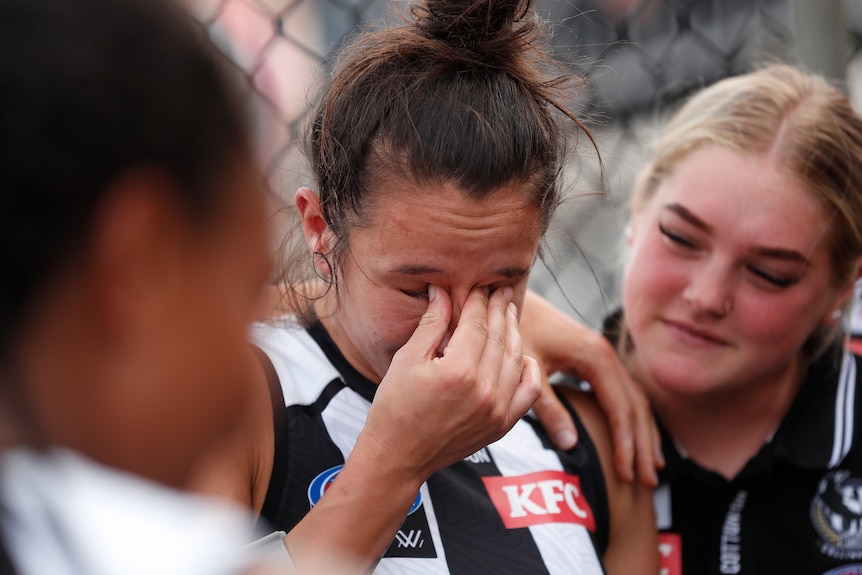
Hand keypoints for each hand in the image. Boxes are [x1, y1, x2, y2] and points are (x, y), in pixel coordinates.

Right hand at [283, 286, 541, 572]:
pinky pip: (527, 392)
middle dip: (498, 310)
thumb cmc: (394, 406)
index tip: (478, 287)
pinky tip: (522, 355)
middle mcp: (484, 390)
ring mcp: (497, 410)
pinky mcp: (501, 425)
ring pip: (515, 359)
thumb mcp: (407, 359)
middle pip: (499, 337)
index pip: (477, 324)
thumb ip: (431, 324)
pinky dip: (529, 371)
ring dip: (514, 333)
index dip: (478, 301)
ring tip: (509, 314)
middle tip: (499, 291)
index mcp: (459, 370)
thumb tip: (441, 290)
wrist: (398, 456)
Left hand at [520, 290, 662, 486]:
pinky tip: (635, 438)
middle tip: (648, 483)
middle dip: (643, 445)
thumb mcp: (528, 372)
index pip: (620, 409)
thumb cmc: (514, 332)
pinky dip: (633, 417)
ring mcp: (602, 354)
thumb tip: (571, 446)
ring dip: (644, 433)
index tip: (627, 476)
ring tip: (652, 468)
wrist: (506, 298)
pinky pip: (623, 390)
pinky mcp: (593, 357)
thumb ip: (548, 408)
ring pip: (634, 398)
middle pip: (635, 406)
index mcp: (593, 358)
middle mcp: (604, 354)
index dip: (626, 444)